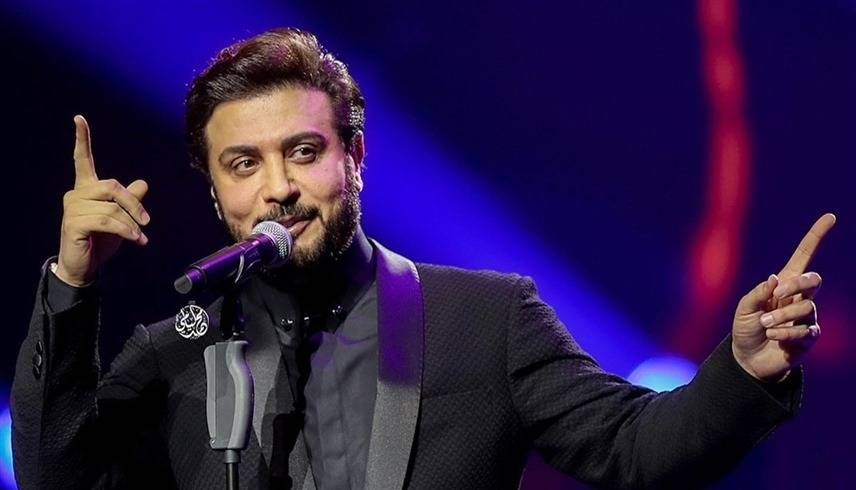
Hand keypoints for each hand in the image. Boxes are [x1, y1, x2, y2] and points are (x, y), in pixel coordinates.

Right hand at [55, 115, 150, 286]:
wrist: (84, 266)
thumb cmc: (100, 240)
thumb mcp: (121, 218)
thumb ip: (130, 201)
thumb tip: (143, 183)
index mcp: (86, 188)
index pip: (82, 159)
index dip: (82, 139)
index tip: (78, 118)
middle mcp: (76, 194)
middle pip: (113, 186)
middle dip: (134, 204)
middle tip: (146, 222)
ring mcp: (72, 208)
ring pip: (112, 207)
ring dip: (131, 224)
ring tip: (139, 237)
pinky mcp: (73, 223)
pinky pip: (107, 221)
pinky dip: (126, 231)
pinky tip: (136, 240)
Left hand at [731, 213, 835, 381]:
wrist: (748, 358)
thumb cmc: (746, 328)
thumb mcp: (744, 307)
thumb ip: (759, 292)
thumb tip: (776, 279)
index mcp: (783, 284)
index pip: (804, 256)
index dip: (816, 236)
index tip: (830, 217)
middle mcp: (799, 298)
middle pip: (814, 280)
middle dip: (797, 285)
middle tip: (777, 296)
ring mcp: (806, 317)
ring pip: (806, 307)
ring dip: (782, 316)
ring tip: (765, 324)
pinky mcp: (809, 337)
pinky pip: (805, 330)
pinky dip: (785, 332)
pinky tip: (773, 336)